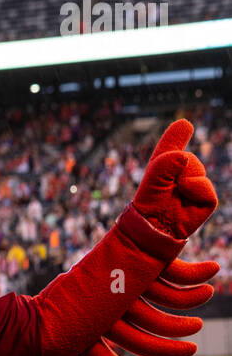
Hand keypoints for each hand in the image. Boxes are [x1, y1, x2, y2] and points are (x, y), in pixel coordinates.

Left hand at [132, 119, 216, 240]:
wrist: (153, 230)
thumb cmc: (148, 206)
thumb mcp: (151, 180)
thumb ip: (164, 163)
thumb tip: (184, 158)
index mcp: (165, 167)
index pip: (171, 147)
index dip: (177, 136)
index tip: (185, 125)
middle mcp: (182, 174)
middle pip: (187, 158)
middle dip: (178, 166)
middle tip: (167, 182)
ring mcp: (195, 186)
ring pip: (197, 170)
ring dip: (185, 177)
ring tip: (174, 190)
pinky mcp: (205, 200)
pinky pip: (206, 188)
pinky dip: (197, 187)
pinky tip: (186, 191)